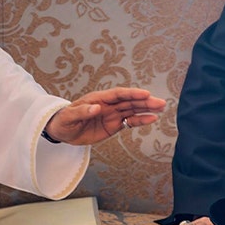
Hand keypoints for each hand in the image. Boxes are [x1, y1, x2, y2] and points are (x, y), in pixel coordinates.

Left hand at [43, 87, 165, 145]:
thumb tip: (96, 108)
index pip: (118, 94)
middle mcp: (108, 104)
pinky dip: (140, 120)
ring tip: (161, 107)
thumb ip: (83, 112)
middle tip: (160, 102)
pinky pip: (129, 121)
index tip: (144, 94)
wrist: (63, 131)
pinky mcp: (114, 125)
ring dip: (146, 109)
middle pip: (129, 101)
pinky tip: (152, 119)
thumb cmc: (64, 121)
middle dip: (144, 101)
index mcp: (98, 98)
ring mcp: (112, 114)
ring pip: (132, 110)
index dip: (131, 94)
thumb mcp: (70, 117)